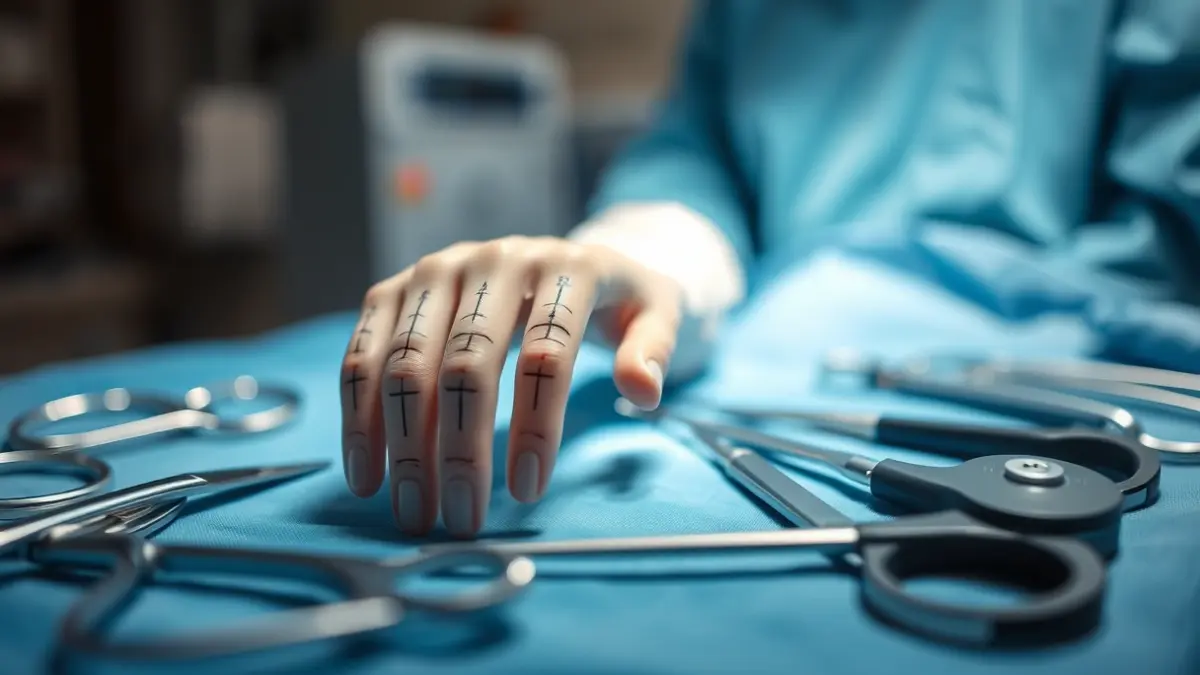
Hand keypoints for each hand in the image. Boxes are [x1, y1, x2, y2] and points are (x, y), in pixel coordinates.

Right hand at [339, 236, 681, 537]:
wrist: (558, 258)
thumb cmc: (611, 300)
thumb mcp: (655, 313)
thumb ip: (654, 348)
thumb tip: (644, 390)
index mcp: (564, 266)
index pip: (547, 353)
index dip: (536, 425)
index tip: (527, 490)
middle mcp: (492, 260)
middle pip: (466, 363)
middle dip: (459, 451)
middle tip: (460, 521)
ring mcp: (435, 271)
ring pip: (405, 363)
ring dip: (404, 446)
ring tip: (413, 512)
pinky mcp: (394, 289)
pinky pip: (362, 355)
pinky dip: (359, 418)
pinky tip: (367, 473)